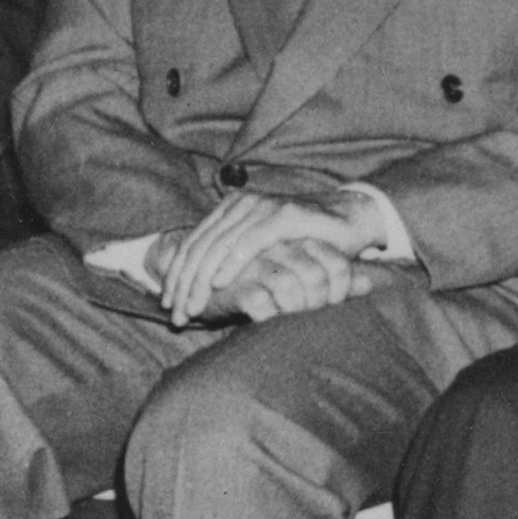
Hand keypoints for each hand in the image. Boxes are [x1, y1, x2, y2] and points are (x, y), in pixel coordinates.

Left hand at [163, 192, 374, 318]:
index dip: (176, 275)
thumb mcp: (261, 249)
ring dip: (201, 279)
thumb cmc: (303, 241)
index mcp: (229, 209)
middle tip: (176, 315)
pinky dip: (232, 263)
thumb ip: (233, 256)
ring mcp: (262, 206)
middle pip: (199, 246)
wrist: (349, 220)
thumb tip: (198, 282)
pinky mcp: (284, 215)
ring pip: (218, 245)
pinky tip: (219, 284)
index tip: (168, 305)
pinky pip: (249, 241)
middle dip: (183, 284)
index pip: (192, 243)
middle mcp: (241, 204)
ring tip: (192, 306)